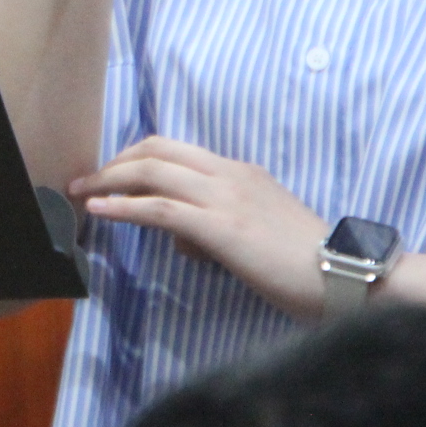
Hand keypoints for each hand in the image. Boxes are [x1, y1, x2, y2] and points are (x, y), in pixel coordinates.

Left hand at [69, 137, 329, 318]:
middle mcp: (230, 175)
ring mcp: (225, 198)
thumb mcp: (259, 230)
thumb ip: (219, 225)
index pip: (175, 150)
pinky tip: (100, 211)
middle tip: (88, 181)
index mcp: (240, 172)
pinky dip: (123, 207)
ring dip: (109, 180)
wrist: (344, 276)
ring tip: (82, 193)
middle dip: (115, 163)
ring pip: (152, 172)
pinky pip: (159, 209)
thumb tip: (183, 238)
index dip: (136, 157)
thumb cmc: (305, 264)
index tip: (111, 175)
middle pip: (156, 151)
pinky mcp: (220, 227)